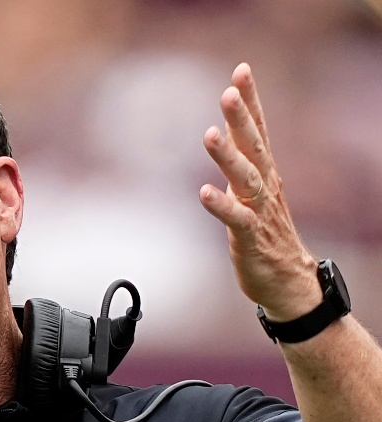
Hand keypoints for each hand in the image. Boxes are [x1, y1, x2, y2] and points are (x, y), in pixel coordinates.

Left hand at [200, 64, 319, 321]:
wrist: (286, 281)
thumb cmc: (264, 235)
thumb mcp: (251, 193)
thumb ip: (239, 165)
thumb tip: (223, 136)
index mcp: (263, 173)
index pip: (258, 129)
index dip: (251, 101)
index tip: (242, 71)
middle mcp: (264, 186)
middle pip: (254, 145)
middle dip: (242, 118)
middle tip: (228, 91)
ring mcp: (259, 211)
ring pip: (244, 178)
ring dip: (227, 156)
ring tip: (210, 134)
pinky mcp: (251, 237)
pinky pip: (236, 218)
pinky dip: (221, 205)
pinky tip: (205, 192)